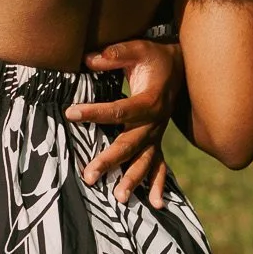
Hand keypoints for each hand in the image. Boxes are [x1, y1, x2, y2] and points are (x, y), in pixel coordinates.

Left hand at [65, 38, 183, 203]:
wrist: (183, 66)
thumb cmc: (155, 57)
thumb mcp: (138, 48)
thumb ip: (115, 54)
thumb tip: (88, 59)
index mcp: (150, 100)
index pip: (119, 110)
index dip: (94, 112)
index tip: (70, 113)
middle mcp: (155, 122)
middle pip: (130, 145)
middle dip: (109, 161)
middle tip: (89, 175)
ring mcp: (157, 135)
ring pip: (145, 161)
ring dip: (132, 180)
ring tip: (118, 198)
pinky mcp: (158, 141)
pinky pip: (161, 166)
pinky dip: (160, 185)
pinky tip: (157, 204)